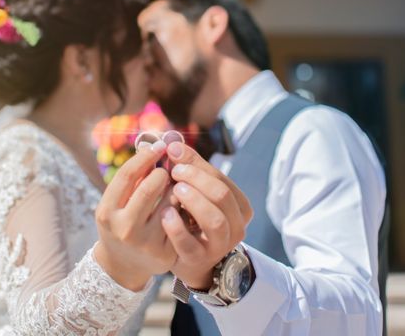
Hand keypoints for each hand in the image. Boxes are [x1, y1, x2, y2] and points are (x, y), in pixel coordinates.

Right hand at [94, 140, 176, 290]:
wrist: (122, 265)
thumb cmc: (119, 223)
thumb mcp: (114, 203)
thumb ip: (131, 179)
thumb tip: (153, 147)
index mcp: (107, 212)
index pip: (128, 174)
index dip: (145, 156)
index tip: (158, 147)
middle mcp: (124, 228)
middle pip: (151, 185)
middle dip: (163, 172)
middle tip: (167, 170)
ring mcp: (146, 242)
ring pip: (170, 200)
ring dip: (175, 188)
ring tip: (173, 188)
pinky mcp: (165, 252)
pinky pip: (181, 218)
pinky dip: (183, 207)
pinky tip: (181, 206)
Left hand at [161, 142, 252, 288]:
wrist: (190, 259)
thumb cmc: (193, 218)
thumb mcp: (197, 192)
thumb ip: (189, 168)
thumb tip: (173, 144)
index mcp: (239, 206)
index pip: (221, 178)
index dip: (197, 164)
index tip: (173, 152)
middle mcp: (236, 226)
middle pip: (221, 195)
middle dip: (196, 178)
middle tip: (174, 171)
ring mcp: (219, 245)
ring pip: (214, 219)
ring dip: (193, 200)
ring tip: (175, 189)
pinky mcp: (198, 260)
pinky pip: (190, 243)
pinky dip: (177, 227)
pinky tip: (165, 214)